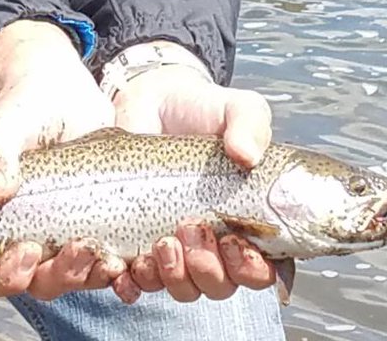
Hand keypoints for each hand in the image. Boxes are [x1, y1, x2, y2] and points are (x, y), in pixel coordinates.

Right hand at [0, 20, 118, 301]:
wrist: (62, 91)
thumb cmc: (23, 109)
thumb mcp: (4, 127)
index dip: (7, 277)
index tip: (26, 251)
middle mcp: (33, 239)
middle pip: (41, 282)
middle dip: (59, 275)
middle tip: (77, 249)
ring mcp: (69, 233)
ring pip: (78, 276)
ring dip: (92, 275)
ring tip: (109, 259)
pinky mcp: (103, 224)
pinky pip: (110, 257)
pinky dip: (123, 267)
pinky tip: (133, 259)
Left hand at [110, 57, 292, 304]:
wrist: (151, 99)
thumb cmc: (202, 110)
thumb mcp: (235, 108)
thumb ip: (250, 124)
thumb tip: (247, 155)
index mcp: (247, 220)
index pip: (260, 268)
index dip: (251, 270)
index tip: (235, 243)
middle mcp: (213, 241)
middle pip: (218, 285)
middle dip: (207, 269)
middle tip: (191, 227)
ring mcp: (173, 245)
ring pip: (179, 287)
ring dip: (172, 275)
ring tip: (162, 240)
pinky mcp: (134, 242)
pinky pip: (134, 281)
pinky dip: (130, 283)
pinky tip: (126, 267)